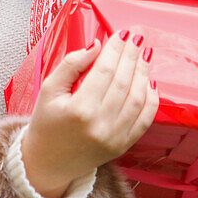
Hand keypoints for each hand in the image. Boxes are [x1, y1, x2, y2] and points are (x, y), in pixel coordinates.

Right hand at [21, 30, 158, 197]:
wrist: (47, 163)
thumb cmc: (46, 123)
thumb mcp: (48, 89)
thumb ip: (71, 64)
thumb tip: (96, 46)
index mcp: (79, 110)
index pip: (104, 71)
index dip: (115, 49)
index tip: (121, 34)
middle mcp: (100, 125)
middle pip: (123, 82)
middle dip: (132, 56)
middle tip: (135, 39)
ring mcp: (114, 138)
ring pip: (138, 99)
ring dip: (143, 73)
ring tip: (143, 56)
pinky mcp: (123, 146)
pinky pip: (145, 120)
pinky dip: (151, 99)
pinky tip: (149, 82)